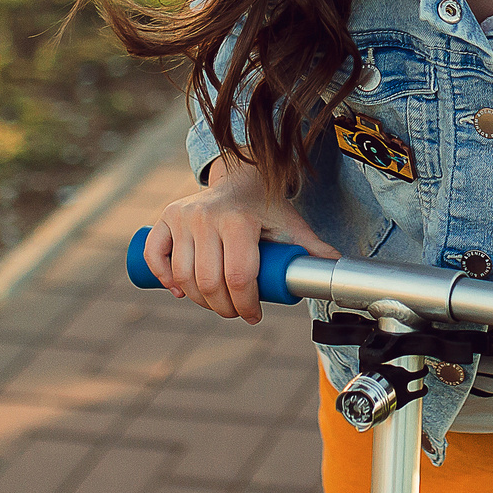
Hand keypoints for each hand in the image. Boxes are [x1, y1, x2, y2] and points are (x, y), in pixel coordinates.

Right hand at [142, 155, 337, 323]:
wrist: (241, 176)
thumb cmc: (267, 206)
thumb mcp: (290, 225)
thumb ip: (312, 249)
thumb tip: (337, 271)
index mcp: (239, 220)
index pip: (239, 277)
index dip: (247, 305)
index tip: (254, 315)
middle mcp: (206, 216)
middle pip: (209, 282)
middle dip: (224, 308)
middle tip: (236, 312)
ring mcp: (183, 216)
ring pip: (183, 276)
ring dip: (198, 300)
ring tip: (216, 304)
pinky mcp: (166, 217)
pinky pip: (156, 255)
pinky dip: (163, 278)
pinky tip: (178, 290)